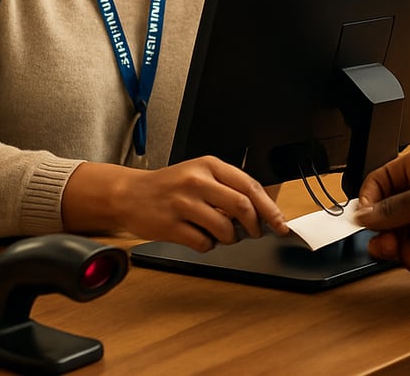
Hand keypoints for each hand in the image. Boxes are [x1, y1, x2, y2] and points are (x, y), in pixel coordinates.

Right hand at [63, 157, 288, 251]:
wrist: (129, 194)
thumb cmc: (170, 186)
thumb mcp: (200, 174)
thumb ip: (228, 188)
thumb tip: (262, 209)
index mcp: (210, 165)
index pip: (250, 185)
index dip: (269, 207)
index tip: (280, 223)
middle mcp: (198, 181)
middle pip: (242, 206)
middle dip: (255, 225)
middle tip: (255, 233)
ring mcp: (183, 203)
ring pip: (224, 228)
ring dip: (230, 238)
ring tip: (222, 234)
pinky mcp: (170, 225)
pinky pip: (203, 242)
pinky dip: (208, 245)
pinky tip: (200, 237)